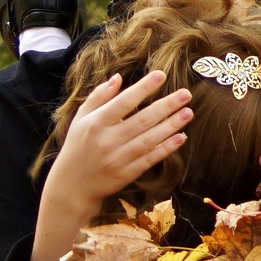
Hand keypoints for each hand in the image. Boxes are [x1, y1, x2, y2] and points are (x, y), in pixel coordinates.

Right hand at [27, 70, 192, 260]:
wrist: (71, 185)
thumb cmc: (78, 146)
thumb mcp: (81, 119)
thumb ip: (99, 97)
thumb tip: (118, 77)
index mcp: (95, 123)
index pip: (123, 102)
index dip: (143, 88)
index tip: (162, 75)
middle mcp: (107, 140)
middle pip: (142, 120)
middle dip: (166, 106)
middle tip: (186, 94)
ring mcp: (118, 158)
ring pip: (149, 139)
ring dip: (171, 126)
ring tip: (188, 113)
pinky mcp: (126, 174)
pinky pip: (150, 159)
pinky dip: (166, 148)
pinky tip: (181, 137)